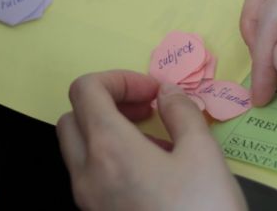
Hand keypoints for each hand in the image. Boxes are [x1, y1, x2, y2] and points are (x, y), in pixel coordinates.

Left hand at [57, 71, 245, 210]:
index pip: (86, 89)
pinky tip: (151, 169)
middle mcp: (87, 173)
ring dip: (107, 129)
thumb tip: (167, 91)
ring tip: (154, 138)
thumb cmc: (203, 210)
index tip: (152, 91)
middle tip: (146, 109)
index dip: (119, 78)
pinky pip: (90, 175)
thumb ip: (181, 111)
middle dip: (107, 102)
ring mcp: (88, 200)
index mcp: (109, 147)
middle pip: (73, 116)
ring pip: (77, 148)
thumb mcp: (203, 153)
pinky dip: (110, 157)